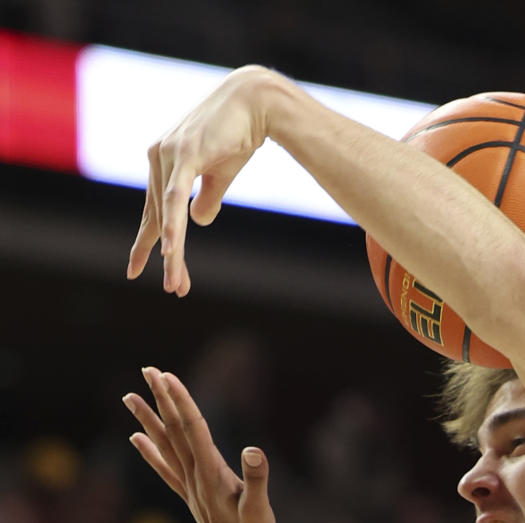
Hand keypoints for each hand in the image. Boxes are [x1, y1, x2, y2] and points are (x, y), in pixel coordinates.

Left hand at [123, 367, 275, 522]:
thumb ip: (257, 480)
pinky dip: (148, 451)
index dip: (180, 401)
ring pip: (164, 445)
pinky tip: (136, 437)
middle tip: (147, 370)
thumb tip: (254, 450)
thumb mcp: (260, 509)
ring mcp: (189, 484)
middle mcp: (194, 474)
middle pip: (173, 429)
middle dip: (161, 398)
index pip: (192, 428)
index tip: (167, 376)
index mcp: (210, 472)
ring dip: (147, 419)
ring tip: (130, 396)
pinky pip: (163, 468)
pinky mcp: (189, 494)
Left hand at [127, 65, 281, 295]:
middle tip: (173, 289)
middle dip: (166, 257)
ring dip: (172, 250)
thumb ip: (207, 199)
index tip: (139, 271)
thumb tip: (198, 222)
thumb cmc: (238, 134)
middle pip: (158, 218)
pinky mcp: (184, 153)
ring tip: (173, 280)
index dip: (151, 243)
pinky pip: (176, 198)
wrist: (255, 102)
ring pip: (166, 213)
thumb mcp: (220, 175)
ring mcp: (168, 154)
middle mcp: (158, 157)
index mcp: (163, 162)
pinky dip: (173, 224)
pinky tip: (170, 249)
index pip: (155, 211)